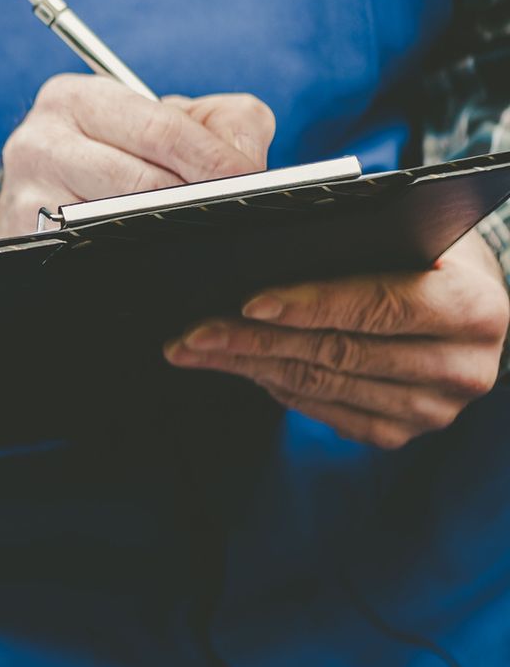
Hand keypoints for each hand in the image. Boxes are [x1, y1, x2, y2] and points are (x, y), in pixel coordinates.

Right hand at [0, 75, 275, 236]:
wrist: (52, 192)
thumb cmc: (125, 152)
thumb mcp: (174, 118)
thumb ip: (226, 121)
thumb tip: (244, 161)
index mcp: (74, 98)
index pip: (160, 129)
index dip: (213, 158)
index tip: (250, 179)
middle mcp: (39, 142)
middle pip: (142, 181)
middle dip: (198, 197)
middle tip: (234, 210)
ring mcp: (27, 196)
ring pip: (119, 221)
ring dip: (167, 229)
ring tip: (196, 228)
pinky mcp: (26, 240)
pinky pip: (94, 252)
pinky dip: (135, 254)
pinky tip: (153, 248)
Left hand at [164, 230, 509, 448]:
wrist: (472, 306)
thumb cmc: (432, 256)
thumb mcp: (413, 234)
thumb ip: (361, 245)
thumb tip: (266, 253)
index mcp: (474, 309)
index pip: (379, 306)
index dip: (309, 305)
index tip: (248, 303)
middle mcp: (462, 368)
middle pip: (338, 353)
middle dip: (254, 340)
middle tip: (192, 332)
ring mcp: (432, 410)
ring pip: (322, 386)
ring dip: (248, 365)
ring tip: (194, 348)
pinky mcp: (401, 432)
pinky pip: (324, 409)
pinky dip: (274, 385)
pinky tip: (237, 365)